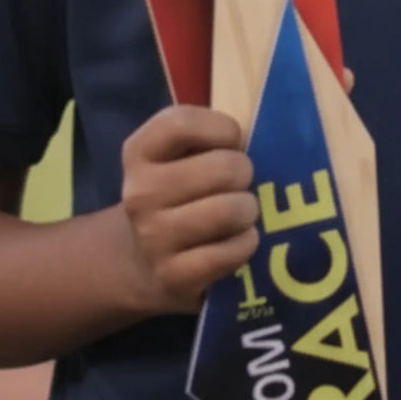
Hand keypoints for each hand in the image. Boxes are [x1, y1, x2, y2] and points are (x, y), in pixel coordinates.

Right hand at [119, 105, 257, 315]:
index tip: (231, 141)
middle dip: (243, 173)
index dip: (222, 128)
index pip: (181, 123)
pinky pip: (232, 251)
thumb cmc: (181, 192)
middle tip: (239, 184)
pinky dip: (246, 243)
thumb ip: (210, 137)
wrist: (145, 259)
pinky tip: (238, 240)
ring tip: (241, 212)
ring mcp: (153, 238)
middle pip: (222, 169)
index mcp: (139, 152)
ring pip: (230, 211)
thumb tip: (261, 138)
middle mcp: (140, 193)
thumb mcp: (181, 154)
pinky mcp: (174, 276)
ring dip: (247, 210)